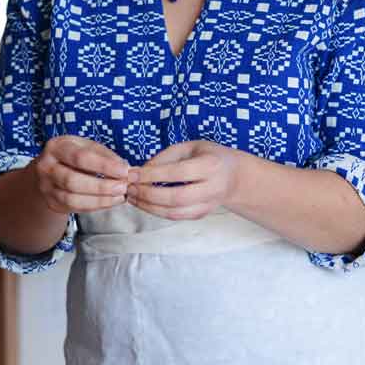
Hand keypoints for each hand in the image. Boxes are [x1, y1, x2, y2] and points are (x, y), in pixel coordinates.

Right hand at [30, 135, 129, 213]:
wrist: (49, 171)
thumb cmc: (73, 156)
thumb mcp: (86, 146)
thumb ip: (105, 156)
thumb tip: (125, 169)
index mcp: (56, 147)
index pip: (81, 157)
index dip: (104, 165)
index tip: (125, 171)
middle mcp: (46, 167)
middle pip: (73, 181)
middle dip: (101, 186)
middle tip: (123, 187)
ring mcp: (46, 187)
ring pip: (72, 198)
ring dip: (100, 200)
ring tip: (119, 196)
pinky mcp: (52, 202)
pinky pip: (74, 207)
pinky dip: (95, 206)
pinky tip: (109, 201)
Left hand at [127, 141, 242, 219]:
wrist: (234, 177)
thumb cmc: (209, 157)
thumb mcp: (190, 147)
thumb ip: (166, 156)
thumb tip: (141, 171)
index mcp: (210, 165)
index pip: (178, 172)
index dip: (152, 174)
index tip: (133, 174)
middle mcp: (212, 188)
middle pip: (176, 197)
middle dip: (148, 194)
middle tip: (130, 188)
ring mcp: (208, 205)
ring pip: (175, 213)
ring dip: (149, 207)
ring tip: (132, 197)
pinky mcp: (201, 215)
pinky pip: (176, 217)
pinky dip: (156, 212)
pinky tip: (143, 203)